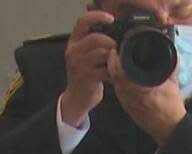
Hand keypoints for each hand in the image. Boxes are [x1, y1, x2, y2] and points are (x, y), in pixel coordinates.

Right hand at [61, 7, 116, 125]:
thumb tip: (114, 32)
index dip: (97, 17)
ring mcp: (79, 65)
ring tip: (117, 62)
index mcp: (73, 42)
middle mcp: (73, 51)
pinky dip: (114, 71)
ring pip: (102, 53)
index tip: (111, 18)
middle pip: (95, 38)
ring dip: (114, 57)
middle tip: (118, 49)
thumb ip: (93, 43)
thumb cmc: (85, 75)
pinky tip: (115, 74)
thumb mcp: (84, 55)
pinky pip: (106, 70)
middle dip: (111, 42)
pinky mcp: (87, 78)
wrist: (77, 98)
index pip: (82, 22)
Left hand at [107, 51, 186, 145]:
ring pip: (115, 84)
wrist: (170, 127)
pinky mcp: (127, 107)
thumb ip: (170, 67)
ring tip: (118, 64)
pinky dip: (118, 83)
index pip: (120, 72)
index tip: (116, 51)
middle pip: (114, 77)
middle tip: (114, 54)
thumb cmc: (172, 108)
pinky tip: (123, 78)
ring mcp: (128, 102)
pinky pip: (119, 92)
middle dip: (112, 64)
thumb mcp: (173, 84)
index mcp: (143, 89)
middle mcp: (132, 96)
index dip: (115, 60)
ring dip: (114, 73)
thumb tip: (172, 53)